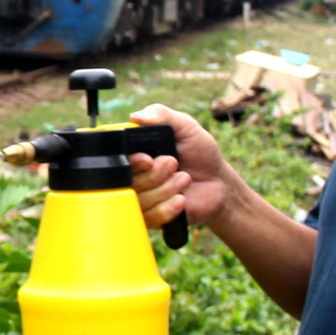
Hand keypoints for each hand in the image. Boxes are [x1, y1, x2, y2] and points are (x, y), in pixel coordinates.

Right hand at [128, 105, 231, 228]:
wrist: (219, 183)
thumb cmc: (200, 153)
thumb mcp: (186, 127)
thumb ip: (162, 115)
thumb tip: (136, 117)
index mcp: (136, 152)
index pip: (116, 159)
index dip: (131, 161)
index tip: (148, 159)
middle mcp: (133, 176)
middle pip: (125, 182)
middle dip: (154, 174)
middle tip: (174, 164)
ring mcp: (141, 199)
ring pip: (138, 200)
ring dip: (165, 189)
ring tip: (184, 179)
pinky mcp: (151, 219)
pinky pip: (149, 218)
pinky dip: (167, 208)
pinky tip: (182, 199)